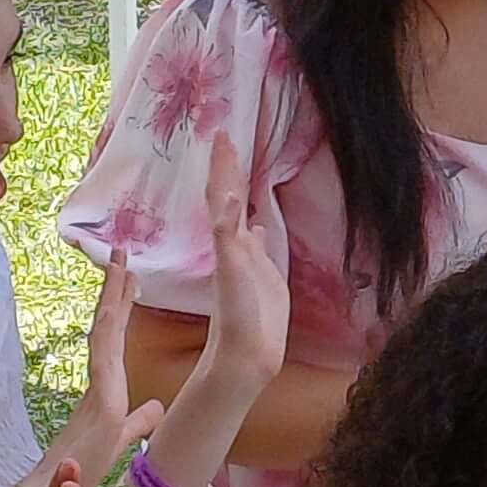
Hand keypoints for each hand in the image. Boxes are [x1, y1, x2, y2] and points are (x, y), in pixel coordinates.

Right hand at [44, 223, 174, 486]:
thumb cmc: (79, 472)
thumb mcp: (121, 439)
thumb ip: (138, 423)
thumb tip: (156, 408)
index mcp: (106, 388)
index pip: (114, 338)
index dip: (121, 306)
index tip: (130, 276)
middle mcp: (99, 381)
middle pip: (109, 325)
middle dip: (117, 288)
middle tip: (123, 251)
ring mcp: (98, 387)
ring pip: (106, 331)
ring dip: (114, 295)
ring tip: (121, 261)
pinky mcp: (101, 400)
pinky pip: (104, 354)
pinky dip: (110, 327)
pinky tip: (116, 304)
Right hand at [188, 132, 288, 394]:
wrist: (249, 352)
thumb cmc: (256, 319)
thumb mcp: (264, 273)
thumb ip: (255, 248)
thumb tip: (254, 225)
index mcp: (239, 246)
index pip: (231, 201)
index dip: (230, 174)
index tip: (228, 146)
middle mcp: (230, 245)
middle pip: (225, 195)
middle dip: (224, 165)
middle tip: (222, 134)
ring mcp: (229, 255)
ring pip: (223, 207)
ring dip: (224, 177)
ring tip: (223, 147)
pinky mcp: (231, 267)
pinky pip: (227, 235)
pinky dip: (229, 214)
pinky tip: (232, 194)